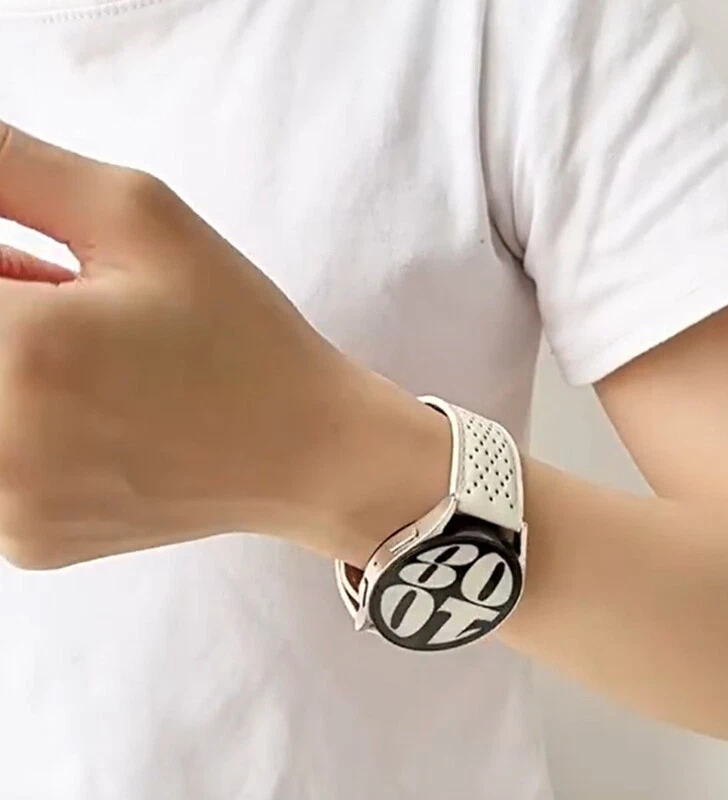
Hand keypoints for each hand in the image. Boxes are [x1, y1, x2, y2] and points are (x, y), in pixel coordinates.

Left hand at [0, 123, 448, 568]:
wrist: (301, 449)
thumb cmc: (238, 335)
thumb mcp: (140, 216)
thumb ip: (13, 167)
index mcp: (23, 352)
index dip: (6, 265)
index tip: (42, 274)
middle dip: (3, 304)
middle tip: (62, 302)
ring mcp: (9, 509)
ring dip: (8, 367)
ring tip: (88, 363)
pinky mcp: (28, 542)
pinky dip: (21, 427)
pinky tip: (95, 418)